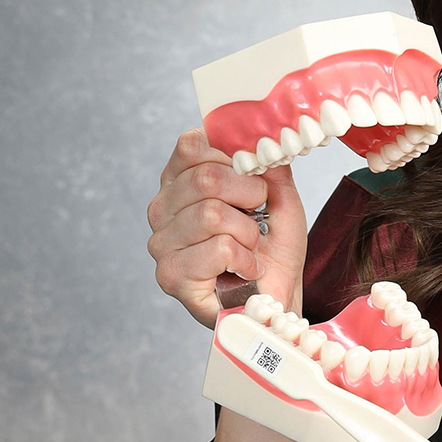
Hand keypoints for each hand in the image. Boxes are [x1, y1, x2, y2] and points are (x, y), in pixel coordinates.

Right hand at [147, 128, 308, 325]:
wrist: (276, 300)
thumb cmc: (271, 250)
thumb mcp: (280, 198)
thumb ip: (269, 166)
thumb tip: (262, 141)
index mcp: (180, 181)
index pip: (192, 145)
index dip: (232, 156)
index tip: (254, 177)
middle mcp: (162, 208)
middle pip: (205, 178)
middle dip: (248, 196)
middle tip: (257, 217)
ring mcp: (161, 243)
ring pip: (211, 214)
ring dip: (247, 234)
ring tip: (250, 248)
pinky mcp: (171, 275)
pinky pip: (217, 248)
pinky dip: (244, 259)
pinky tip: (244, 269)